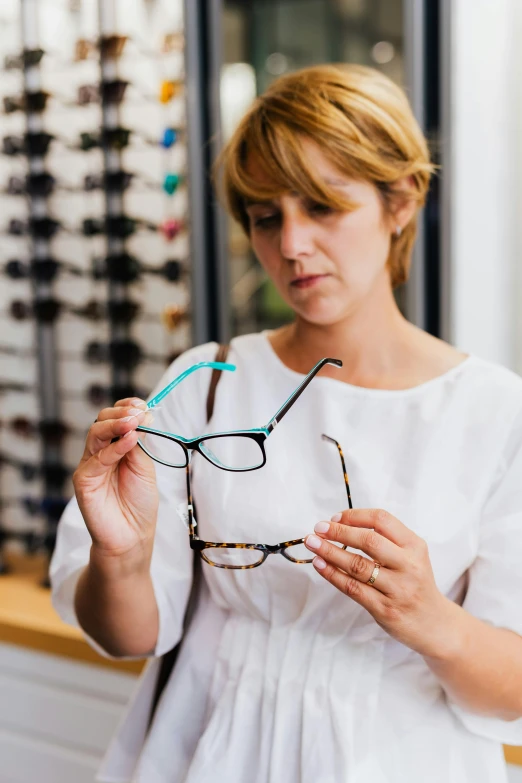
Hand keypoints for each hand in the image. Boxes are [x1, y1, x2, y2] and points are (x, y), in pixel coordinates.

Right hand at [72, 397, 158, 560]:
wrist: (132, 536)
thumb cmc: (139, 503)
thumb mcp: (145, 467)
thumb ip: (141, 444)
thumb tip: (143, 415)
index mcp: (115, 447)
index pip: (116, 418)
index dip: (127, 408)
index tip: (142, 405)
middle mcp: (100, 453)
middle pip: (102, 421)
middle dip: (121, 413)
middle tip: (139, 413)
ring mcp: (90, 465)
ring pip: (95, 433)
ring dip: (116, 424)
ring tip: (134, 422)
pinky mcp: (83, 480)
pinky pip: (97, 458)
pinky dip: (115, 447)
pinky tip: (130, 441)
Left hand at [305, 508, 453, 656]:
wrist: (435, 624)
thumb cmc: (415, 583)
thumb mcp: (412, 555)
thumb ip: (385, 540)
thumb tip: (341, 524)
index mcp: (414, 546)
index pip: (382, 520)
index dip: (354, 516)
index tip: (335, 518)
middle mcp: (408, 566)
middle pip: (369, 541)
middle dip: (339, 532)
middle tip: (318, 528)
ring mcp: (398, 589)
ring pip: (358, 566)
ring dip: (330, 552)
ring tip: (312, 543)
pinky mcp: (385, 609)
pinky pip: (353, 588)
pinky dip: (333, 575)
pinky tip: (320, 565)